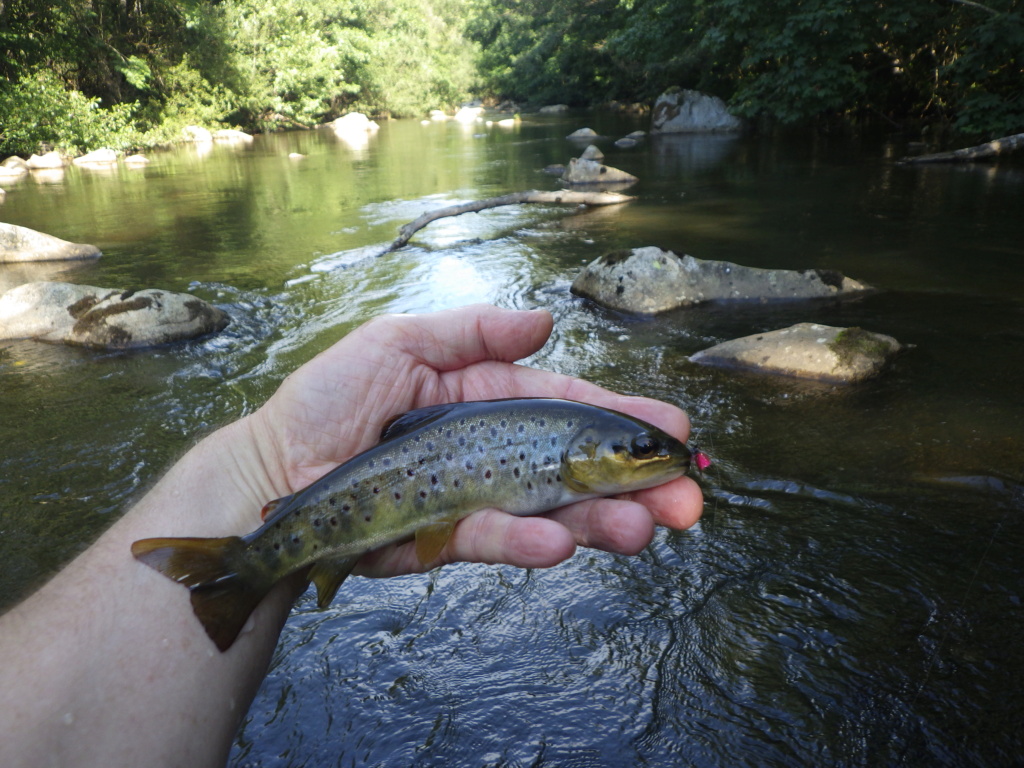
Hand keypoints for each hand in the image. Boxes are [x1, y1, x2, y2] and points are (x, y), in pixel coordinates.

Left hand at [244, 304, 702, 576]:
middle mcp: (492, 452)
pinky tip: (562, 542)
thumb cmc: (326, 399)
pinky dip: (527, 540)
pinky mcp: (447, 540)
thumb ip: (471, 333)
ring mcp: (475, 498)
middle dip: (636, 486)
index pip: (568, 407)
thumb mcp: (396, 342)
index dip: (620, 419)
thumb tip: (546, 320)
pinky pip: (494, 539)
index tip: (674, 431)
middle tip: (688, 503)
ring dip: (602, 523)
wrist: (272, 472)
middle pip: (577, 468)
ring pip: (551, 512)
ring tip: (645, 531)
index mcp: (487, 399)